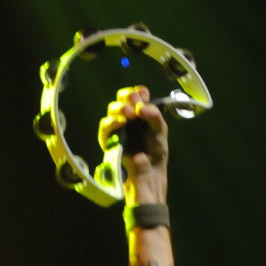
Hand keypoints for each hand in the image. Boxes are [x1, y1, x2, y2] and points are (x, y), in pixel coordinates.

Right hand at [98, 85, 168, 201]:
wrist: (150, 173)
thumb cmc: (155, 152)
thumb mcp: (160, 130)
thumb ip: (154, 115)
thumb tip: (141, 107)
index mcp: (141, 113)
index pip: (135, 95)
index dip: (138, 92)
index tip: (143, 94)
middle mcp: (128, 118)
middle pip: (121, 99)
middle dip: (128, 97)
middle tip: (136, 103)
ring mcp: (117, 128)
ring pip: (112, 110)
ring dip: (120, 108)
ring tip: (130, 113)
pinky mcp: (109, 140)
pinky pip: (105, 127)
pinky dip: (112, 121)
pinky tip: (121, 121)